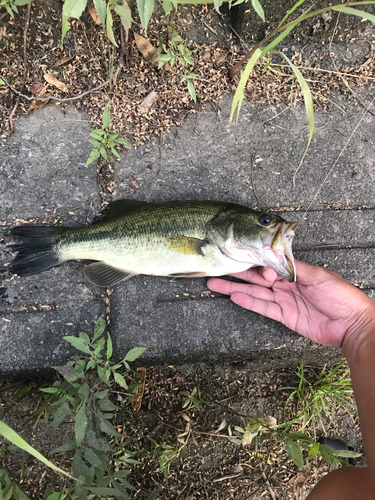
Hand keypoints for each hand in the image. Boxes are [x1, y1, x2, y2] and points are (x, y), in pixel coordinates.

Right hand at [207, 261, 374, 347]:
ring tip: (216, 285)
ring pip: (255, 292)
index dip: (255, 263)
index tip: (245, 261)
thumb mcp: (318, 276)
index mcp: (295, 271)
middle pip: (257, 278)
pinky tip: (234, 297)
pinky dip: (248, 303)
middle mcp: (286, 284)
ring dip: (236, 288)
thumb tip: (274, 261)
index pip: (268, 264)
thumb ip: (294, 268)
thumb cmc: (341, 295)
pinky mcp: (284, 316)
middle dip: (237, 274)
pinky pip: (262, 307)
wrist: (351, 324)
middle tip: (218, 270)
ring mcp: (284, 300)